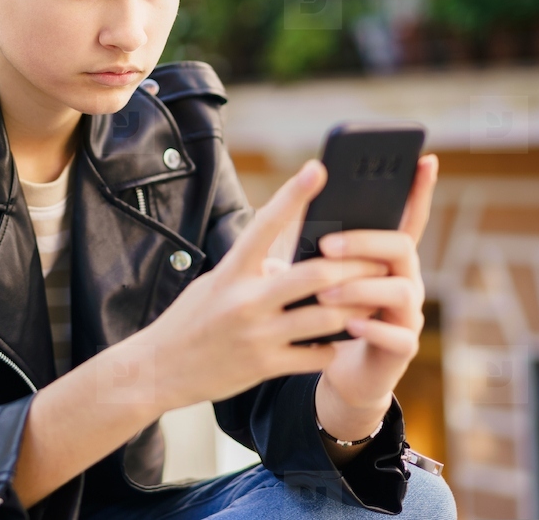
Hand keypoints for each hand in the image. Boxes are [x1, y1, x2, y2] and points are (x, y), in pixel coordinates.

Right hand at [132, 159, 385, 411]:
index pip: (265, 224)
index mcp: (231, 271)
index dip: (293, 194)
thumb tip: (290, 259)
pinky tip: (345, 338)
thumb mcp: (214, 283)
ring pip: (326, 316)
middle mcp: (245, 300)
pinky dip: (335, 345)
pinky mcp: (264, 367)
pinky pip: (316, 355)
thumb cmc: (189, 319)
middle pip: (314, 274)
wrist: (157, 370)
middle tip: (380, 257)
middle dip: (355, 265)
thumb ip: (252, 269)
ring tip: (376, 297)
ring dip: (356, 306)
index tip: (318, 168)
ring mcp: (256, 335)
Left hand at [310, 154, 439, 431]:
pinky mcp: (402, 348)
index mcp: (386, 258)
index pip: (408, 217)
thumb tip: (289, 213)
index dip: (419, 190)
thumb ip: (314, 248)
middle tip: (326, 246)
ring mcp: (407, 313)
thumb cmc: (328, 315)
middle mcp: (404, 279)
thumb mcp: (318, 275)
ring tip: (325, 293)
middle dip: (365, 243)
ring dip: (362, 287)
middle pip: (402, 248)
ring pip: (402, 290)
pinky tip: (349, 325)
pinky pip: (397, 335)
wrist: (339, 371)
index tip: (425, 159)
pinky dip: (372, 328)